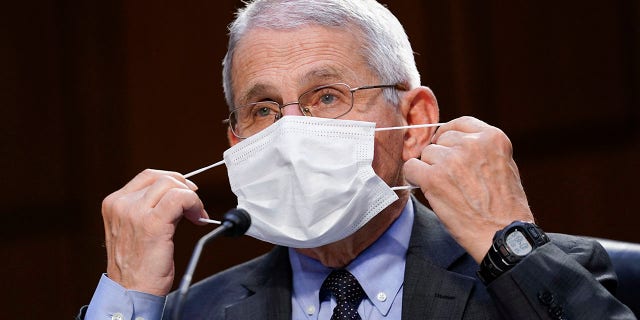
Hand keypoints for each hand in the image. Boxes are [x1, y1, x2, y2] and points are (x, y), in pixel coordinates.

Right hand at [101, 169, 207, 295]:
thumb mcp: (134, 229)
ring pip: (171, 184)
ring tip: (196, 215)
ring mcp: (135, 212)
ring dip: (190, 197)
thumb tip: (176, 195)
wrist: (131, 292)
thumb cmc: (136, 267)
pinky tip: (198, 218)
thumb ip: (148, 209)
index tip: (185, 191)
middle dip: (183, 187)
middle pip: (160, 177)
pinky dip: (194, 203)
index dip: (172, 181)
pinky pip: (180, 198)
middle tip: (194, 204)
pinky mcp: (152, 223)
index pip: (147, 177)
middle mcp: (121, 205)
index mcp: (114, 204)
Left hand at [403, 116, 533, 262]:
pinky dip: (414, 177)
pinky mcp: (434, 177)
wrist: (502, 234)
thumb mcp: (503, 165)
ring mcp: (451, 160)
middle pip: (440, 140)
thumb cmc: (504, 206)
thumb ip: (481, 150)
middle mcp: (471, 144)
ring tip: (447, 189)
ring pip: (425, 154)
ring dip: (430, 169)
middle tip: (451, 179)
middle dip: (441, 157)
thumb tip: (452, 143)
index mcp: (493, 138)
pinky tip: (426, 188)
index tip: (445, 146)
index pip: (460, 123)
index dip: (449, 135)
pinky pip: (411, 167)